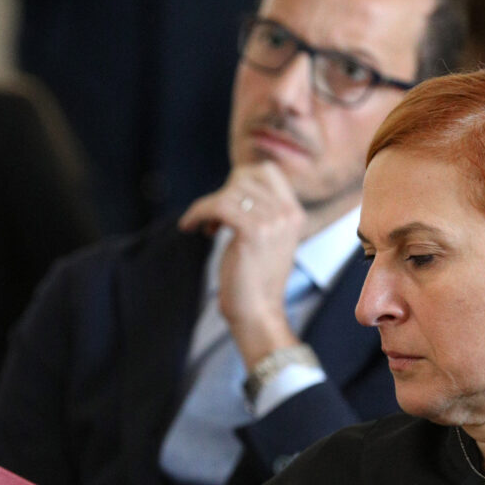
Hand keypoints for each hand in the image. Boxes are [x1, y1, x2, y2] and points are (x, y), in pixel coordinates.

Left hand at [179, 163, 306, 369]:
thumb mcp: (266, 238)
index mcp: (294, 213)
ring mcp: (273, 221)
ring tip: (205, 227)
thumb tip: (233, 184)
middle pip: (244, 177)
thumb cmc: (254, 280)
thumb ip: (259, 211)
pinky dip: (197, 213)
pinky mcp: (253, 231)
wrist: (257, 313)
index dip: (240, 179)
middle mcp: (287, 213)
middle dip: (222, 194)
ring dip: (207, 207)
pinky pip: (217, 205)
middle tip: (214, 219)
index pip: (268, 171)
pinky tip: (190, 227)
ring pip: (228, 191)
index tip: (226, 201)